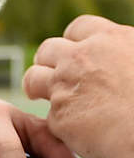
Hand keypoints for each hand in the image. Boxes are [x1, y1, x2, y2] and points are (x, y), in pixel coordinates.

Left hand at [24, 15, 133, 157]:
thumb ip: (126, 51)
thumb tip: (125, 54)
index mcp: (110, 39)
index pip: (79, 28)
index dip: (75, 41)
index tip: (76, 53)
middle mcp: (81, 59)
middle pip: (48, 49)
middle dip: (48, 60)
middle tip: (54, 74)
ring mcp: (65, 86)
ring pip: (33, 77)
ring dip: (36, 85)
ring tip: (40, 94)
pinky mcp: (59, 116)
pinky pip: (50, 115)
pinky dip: (59, 121)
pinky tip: (75, 129)